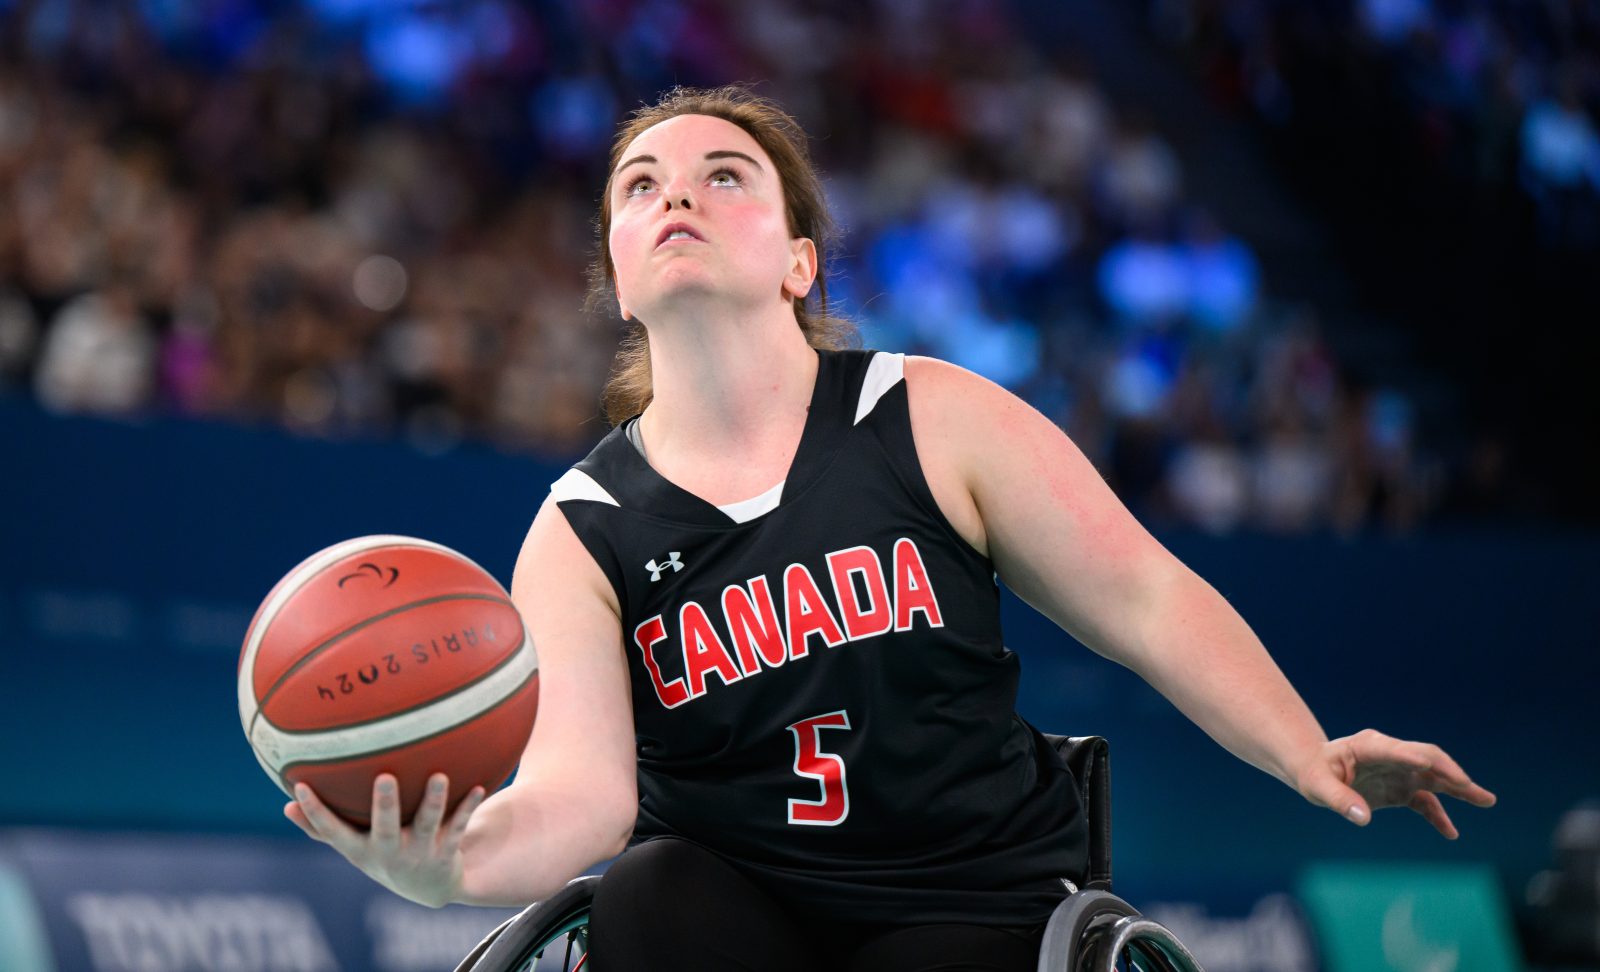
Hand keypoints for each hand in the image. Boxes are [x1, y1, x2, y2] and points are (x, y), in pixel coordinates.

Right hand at [285, 773, 486, 906]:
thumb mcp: (353, 846)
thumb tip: (285, 805)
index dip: (316, 812)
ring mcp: (420, 854)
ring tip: (440, 776)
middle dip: (385, 806)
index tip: (302, 786)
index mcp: (362, 850)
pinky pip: (459, 827)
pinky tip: (478, 786)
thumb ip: (321, 828)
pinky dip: (468, 807)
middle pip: (385, 829)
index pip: (333, 831)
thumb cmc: (383, 854)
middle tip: (384, 776)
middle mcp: (389, 853)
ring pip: (429, 826)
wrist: (430, 888)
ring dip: (434, 802)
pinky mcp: (447, 853)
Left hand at [1295, 729, 1495, 837]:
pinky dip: (1438, 815)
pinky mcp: (1402, 789)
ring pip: (1435, 778)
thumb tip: (1363, 819)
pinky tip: (1451, 832)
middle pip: (1426, 759)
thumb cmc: (1313, 774)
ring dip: (1459, 789)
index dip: (1413, 756)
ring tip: (1487, 800)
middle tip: (1469, 787)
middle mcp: (1390, 755)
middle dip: (1448, 772)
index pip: (1395, 749)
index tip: (1430, 765)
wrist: (1315, 772)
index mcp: (1367, 746)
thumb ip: (1339, 800)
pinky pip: (1425, 802)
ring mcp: (1400, 771)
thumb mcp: (1316, 786)